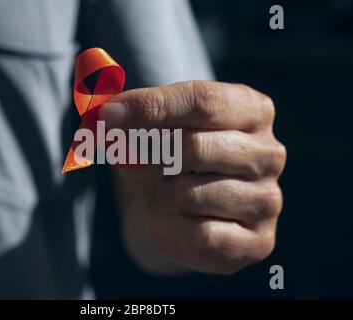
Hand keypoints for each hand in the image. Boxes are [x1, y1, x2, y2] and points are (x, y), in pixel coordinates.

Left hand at [100, 81, 286, 274]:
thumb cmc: (164, 166)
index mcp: (251, 111)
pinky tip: (179, 223)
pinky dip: (173, 230)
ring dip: (162, 198)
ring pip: (191, 195)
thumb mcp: (146, 137)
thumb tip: (110, 119)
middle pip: (195, 147)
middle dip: (152, 158)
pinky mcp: (259, 241)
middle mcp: (269, 152)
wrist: (172, 216)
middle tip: (139, 162)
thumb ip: (131, 126)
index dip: (151, 107)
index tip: (110, 115)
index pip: (202, 101)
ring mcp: (269, 199)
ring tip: (167, 197)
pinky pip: (202, 235)